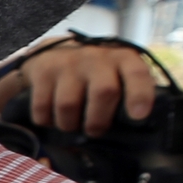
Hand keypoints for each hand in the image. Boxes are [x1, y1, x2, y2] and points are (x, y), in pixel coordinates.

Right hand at [0, 42, 156, 137]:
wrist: (56, 51)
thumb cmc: (95, 72)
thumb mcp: (117, 74)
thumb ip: (128, 93)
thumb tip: (135, 128)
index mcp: (123, 59)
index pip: (137, 73)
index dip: (139, 95)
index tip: (138, 116)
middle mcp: (97, 57)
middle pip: (103, 92)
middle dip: (98, 121)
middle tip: (94, 131)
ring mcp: (68, 63)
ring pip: (68, 105)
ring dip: (69, 125)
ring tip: (71, 125)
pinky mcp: (44, 70)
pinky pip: (42, 106)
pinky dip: (46, 120)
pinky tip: (51, 117)